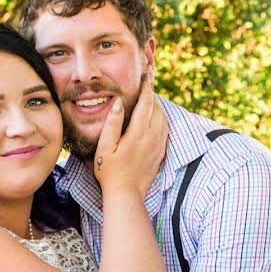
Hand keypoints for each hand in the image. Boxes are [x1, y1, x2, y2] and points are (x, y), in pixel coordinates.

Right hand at [94, 76, 167, 196]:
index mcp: (138, 132)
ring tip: (150, 99)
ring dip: (158, 106)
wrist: (126, 194)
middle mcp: (152, 137)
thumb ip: (112, 123)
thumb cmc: (109, 171)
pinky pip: (165, 130)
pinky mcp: (160, 153)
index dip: (146, 88)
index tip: (145, 77)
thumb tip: (119, 101)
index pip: (146, 103)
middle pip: (157, 108)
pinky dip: (162, 119)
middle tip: (147, 84)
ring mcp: (158, 145)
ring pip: (163, 118)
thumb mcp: (105, 147)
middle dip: (152, 95)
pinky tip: (156, 118)